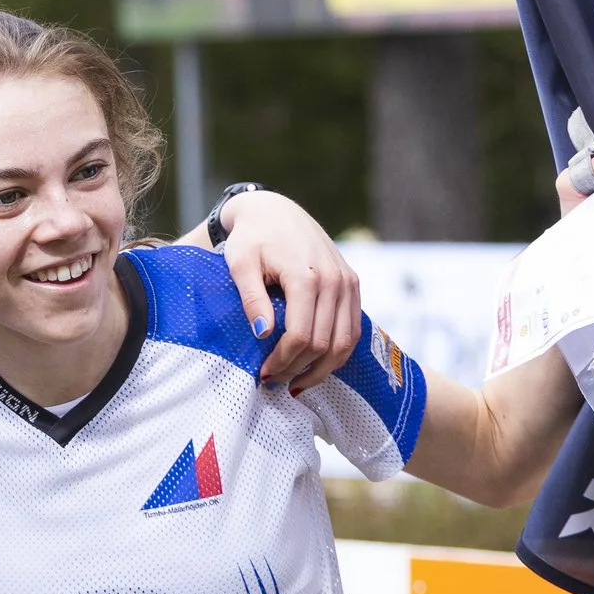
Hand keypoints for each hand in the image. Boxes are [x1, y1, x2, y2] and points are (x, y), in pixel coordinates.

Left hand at [218, 190, 360, 392]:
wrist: (275, 211)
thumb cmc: (251, 238)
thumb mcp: (240, 265)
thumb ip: (251, 299)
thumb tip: (263, 334)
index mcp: (306, 276)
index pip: (301, 335)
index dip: (283, 361)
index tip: (264, 374)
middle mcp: (334, 280)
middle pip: (324, 343)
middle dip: (298, 369)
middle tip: (274, 381)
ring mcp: (348, 282)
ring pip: (344, 342)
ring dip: (321, 368)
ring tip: (296, 382)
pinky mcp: (352, 284)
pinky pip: (352, 329)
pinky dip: (337, 353)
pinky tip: (315, 365)